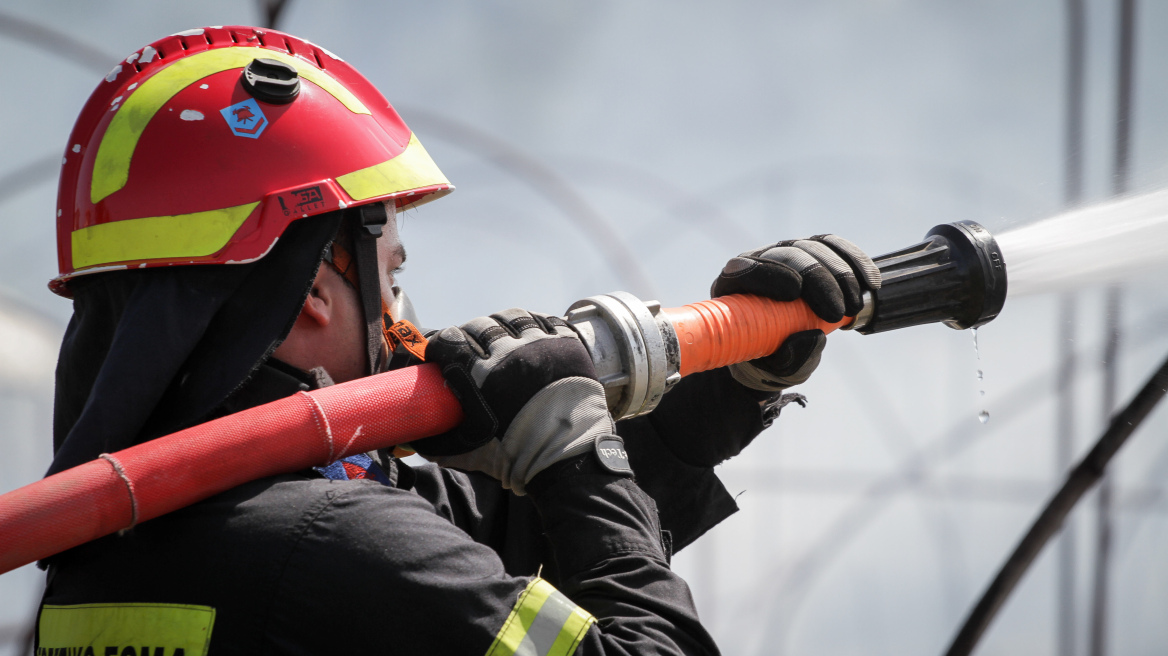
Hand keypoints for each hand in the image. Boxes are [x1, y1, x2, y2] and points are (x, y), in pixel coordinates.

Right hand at [411, 309, 615, 493]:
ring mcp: (542, 346)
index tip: (441, 351)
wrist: (569, 459)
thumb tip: (415, 439)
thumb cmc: (520, 457)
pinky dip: (533, 324)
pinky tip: (529, 335)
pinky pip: (544, 319)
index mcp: (484, 376)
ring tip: (501, 338)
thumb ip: (439, 444)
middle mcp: (511, 353)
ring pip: (512, 317)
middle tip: (471, 348)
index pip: (451, 339)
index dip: (442, 343)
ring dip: (501, 325)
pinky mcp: (567, 344)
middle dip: (470, 334)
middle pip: (480, 325)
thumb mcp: (471, 453)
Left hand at [711, 235, 879, 391]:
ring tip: (854, 306)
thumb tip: (813, 336)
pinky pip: (833, 246)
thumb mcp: (776, 370)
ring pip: (813, 247)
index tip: (795, 293)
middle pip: (787, 255)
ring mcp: (786, 254)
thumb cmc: (769, 361)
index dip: (769, 274)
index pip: (745, 269)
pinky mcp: (812, 252)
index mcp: (733, 288)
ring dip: (840, 273)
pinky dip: (855, 261)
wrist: (781, 352)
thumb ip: (789, 359)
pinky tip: (870, 282)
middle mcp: (759, 263)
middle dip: (817, 279)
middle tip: (837, 313)